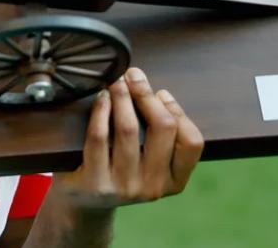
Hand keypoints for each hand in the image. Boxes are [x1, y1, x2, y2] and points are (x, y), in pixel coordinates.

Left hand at [51, 67, 203, 209]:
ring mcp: (125, 187)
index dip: (178, 111)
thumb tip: (157, 92)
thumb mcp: (148, 159)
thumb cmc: (119, 169)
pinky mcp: (96, 183)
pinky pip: (99, 137)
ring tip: (116, 81)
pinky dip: (101, 110)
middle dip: (147, 95)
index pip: (192, 142)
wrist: (84, 202)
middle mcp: (154, 187)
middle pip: (163, 128)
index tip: (161, 92)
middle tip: (134, 75)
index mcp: (175, 181)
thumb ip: (159, 133)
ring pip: (129, 129)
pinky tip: (101, 97)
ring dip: (122, 97)